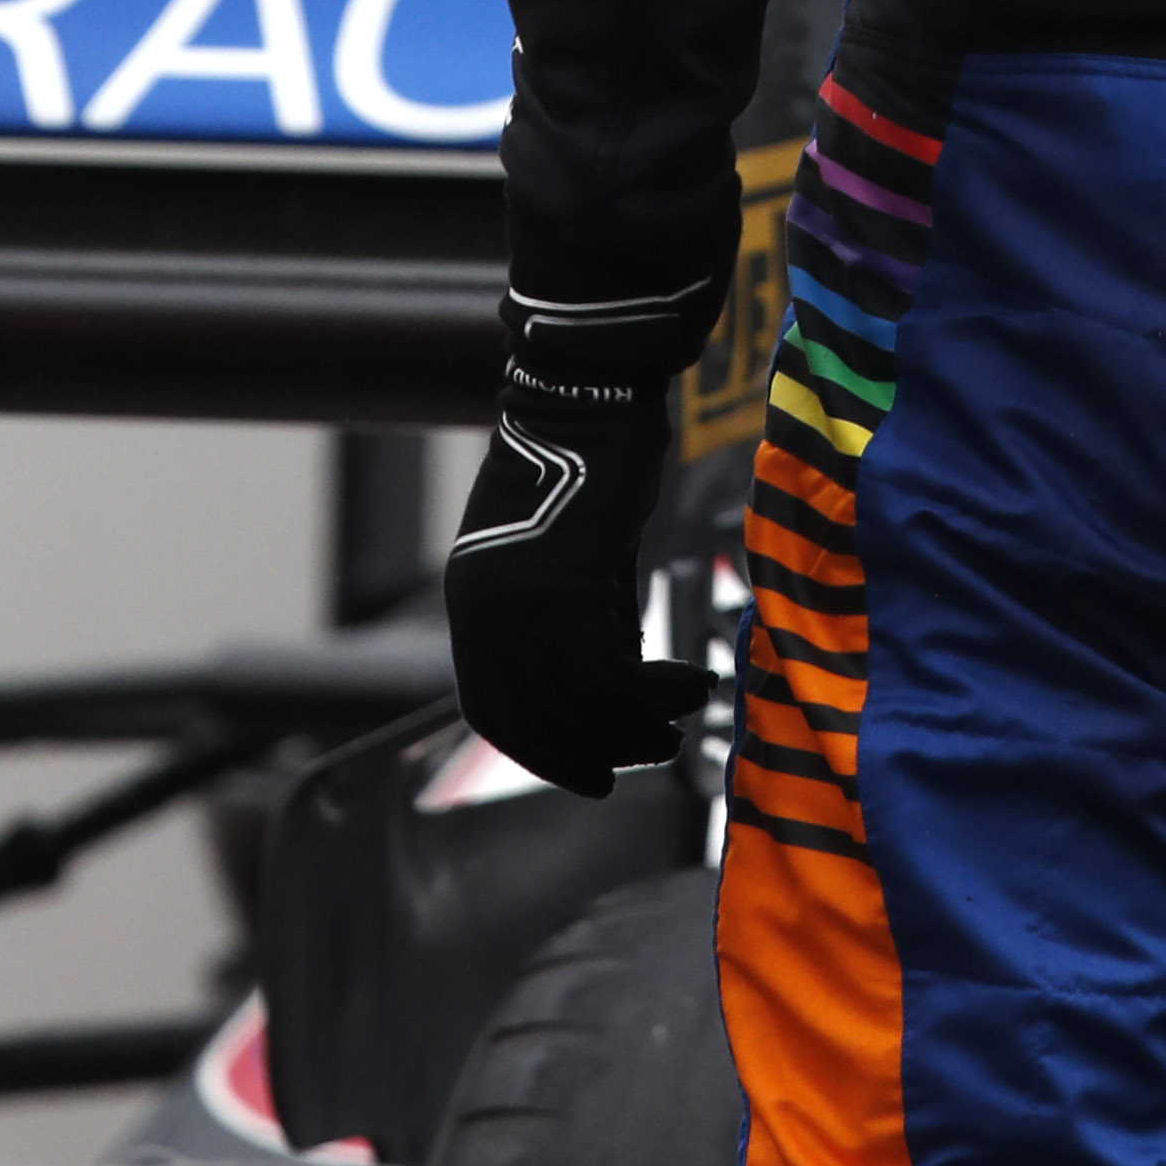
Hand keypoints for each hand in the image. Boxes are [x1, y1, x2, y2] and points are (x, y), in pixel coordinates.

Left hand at [441, 287, 714, 796]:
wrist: (589, 396)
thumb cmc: (586, 467)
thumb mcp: (563, 559)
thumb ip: (571, 623)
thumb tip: (610, 697)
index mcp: (469, 602)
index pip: (491, 711)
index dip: (541, 751)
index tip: (590, 769)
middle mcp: (482, 610)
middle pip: (535, 721)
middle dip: (595, 753)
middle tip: (650, 754)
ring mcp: (518, 602)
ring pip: (579, 706)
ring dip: (638, 727)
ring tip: (680, 724)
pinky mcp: (567, 588)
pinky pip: (616, 676)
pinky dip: (660, 693)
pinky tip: (696, 684)